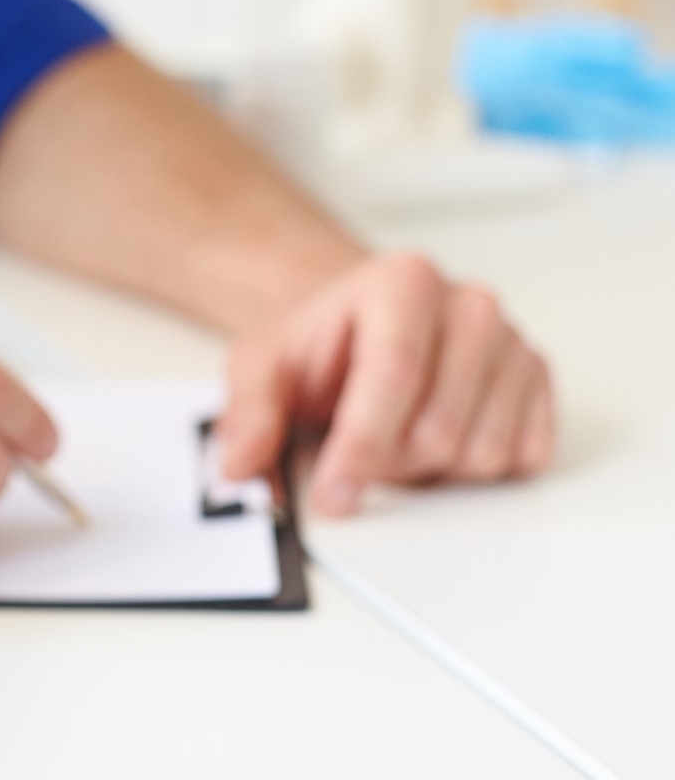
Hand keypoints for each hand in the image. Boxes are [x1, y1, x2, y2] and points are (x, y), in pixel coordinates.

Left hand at [218, 252, 554, 515]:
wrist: (360, 324)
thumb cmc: (320, 343)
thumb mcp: (262, 364)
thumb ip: (248, 413)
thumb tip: (240, 467)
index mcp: (402, 282)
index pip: (394, 376)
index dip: (362, 448)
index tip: (335, 497)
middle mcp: (469, 304)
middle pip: (438, 428)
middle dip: (387, 464)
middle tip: (353, 451)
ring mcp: (512, 341)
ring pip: (482, 453)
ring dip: (428, 471)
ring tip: (395, 436)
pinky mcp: (538, 379)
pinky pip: (521, 458)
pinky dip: (472, 470)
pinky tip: (437, 439)